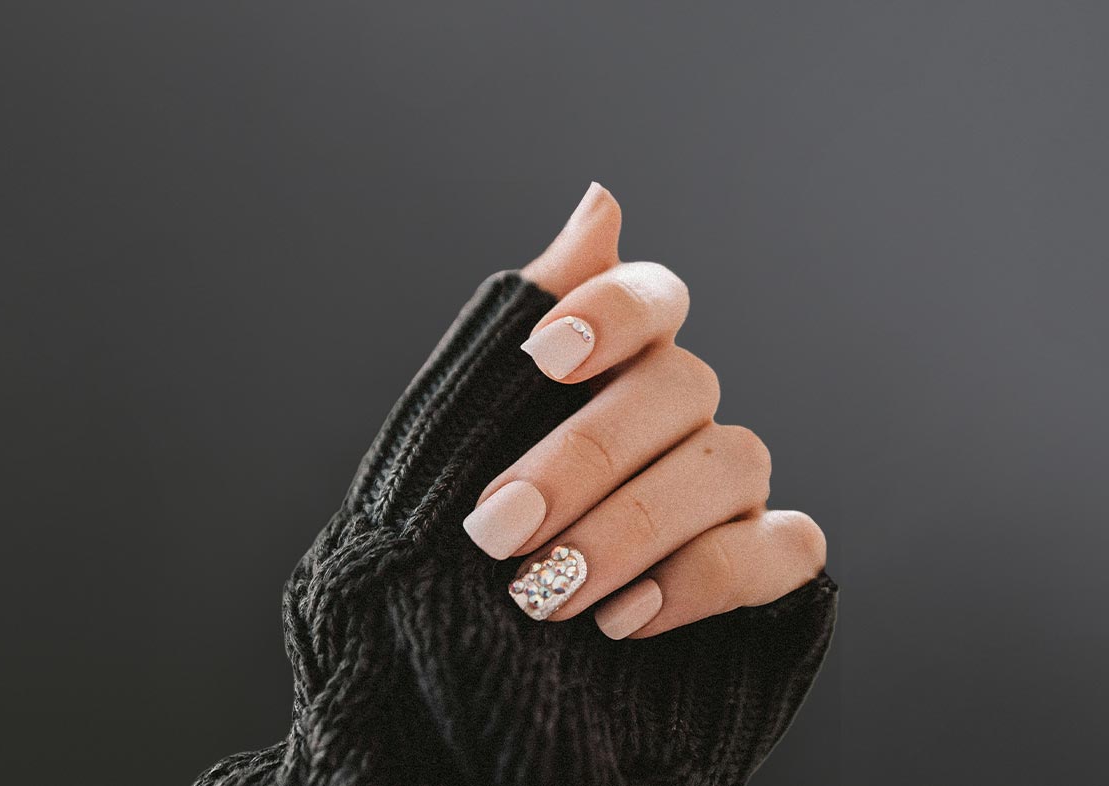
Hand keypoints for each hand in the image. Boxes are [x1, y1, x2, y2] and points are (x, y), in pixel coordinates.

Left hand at [463, 183, 827, 639]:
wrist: (454, 648)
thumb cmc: (457, 524)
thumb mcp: (456, 425)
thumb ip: (523, 320)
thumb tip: (602, 199)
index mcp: (610, 361)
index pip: (651, 297)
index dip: (612, 312)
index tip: (543, 355)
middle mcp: (681, 409)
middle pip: (679, 388)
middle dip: (582, 461)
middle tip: (496, 529)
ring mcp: (731, 482)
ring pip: (730, 465)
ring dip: (630, 532)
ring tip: (542, 593)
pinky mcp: (766, 560)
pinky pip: (784, 548)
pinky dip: (706, 581)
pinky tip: (624, 618)